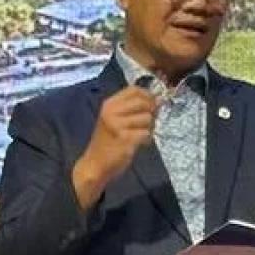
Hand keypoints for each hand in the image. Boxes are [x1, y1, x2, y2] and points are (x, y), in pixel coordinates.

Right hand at [72, 87, 159, 208]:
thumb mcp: (115, 119)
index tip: (151, 104)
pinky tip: (139, 144)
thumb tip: (158, 100)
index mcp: (109, 104)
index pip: (134, 89)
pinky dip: (146, 139)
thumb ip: (133, 108)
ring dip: (149, 128)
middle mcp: (112, 112)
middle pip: (143, 102)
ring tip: (139, 135)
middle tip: (147, 124)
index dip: (147, 95)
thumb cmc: (107, 142)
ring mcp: (118, 125)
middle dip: (151, 112)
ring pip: (147, 118)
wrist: (95, 164)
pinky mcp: (125, 138)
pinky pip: (147, 133)